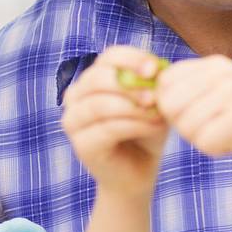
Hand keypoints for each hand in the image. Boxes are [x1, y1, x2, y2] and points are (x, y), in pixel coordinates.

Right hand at [61, 46, 169, 194]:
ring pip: (99, 104)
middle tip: (155, 95)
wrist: (138, 173)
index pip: (108, 58)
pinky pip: (107, 128)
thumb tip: (156, 70)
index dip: (131, 59)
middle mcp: (76, 97)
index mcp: (93, 80)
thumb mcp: (154, 104)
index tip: (154, 68)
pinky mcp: (81, 145)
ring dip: (133, 107)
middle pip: (97, 77)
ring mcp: (73, 121)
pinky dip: (134, 126)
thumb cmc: (146, 133)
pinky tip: (153, 127)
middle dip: (129, 84)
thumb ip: (153, 87)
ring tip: (157, 115)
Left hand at [154, 56, 231, 175]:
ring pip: (186, 127)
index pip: (164, 85)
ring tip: (227, 132)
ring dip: (202, 139)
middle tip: (213, 127)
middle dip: (184, 126)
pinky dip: (215, 149)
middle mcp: (224, 73)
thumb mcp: (219, 93)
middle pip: (170, 107)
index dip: (172, 107)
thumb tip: (144, 92)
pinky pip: (205, 142)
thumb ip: (188, 89)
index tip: (196, 115)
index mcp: (214, 64)